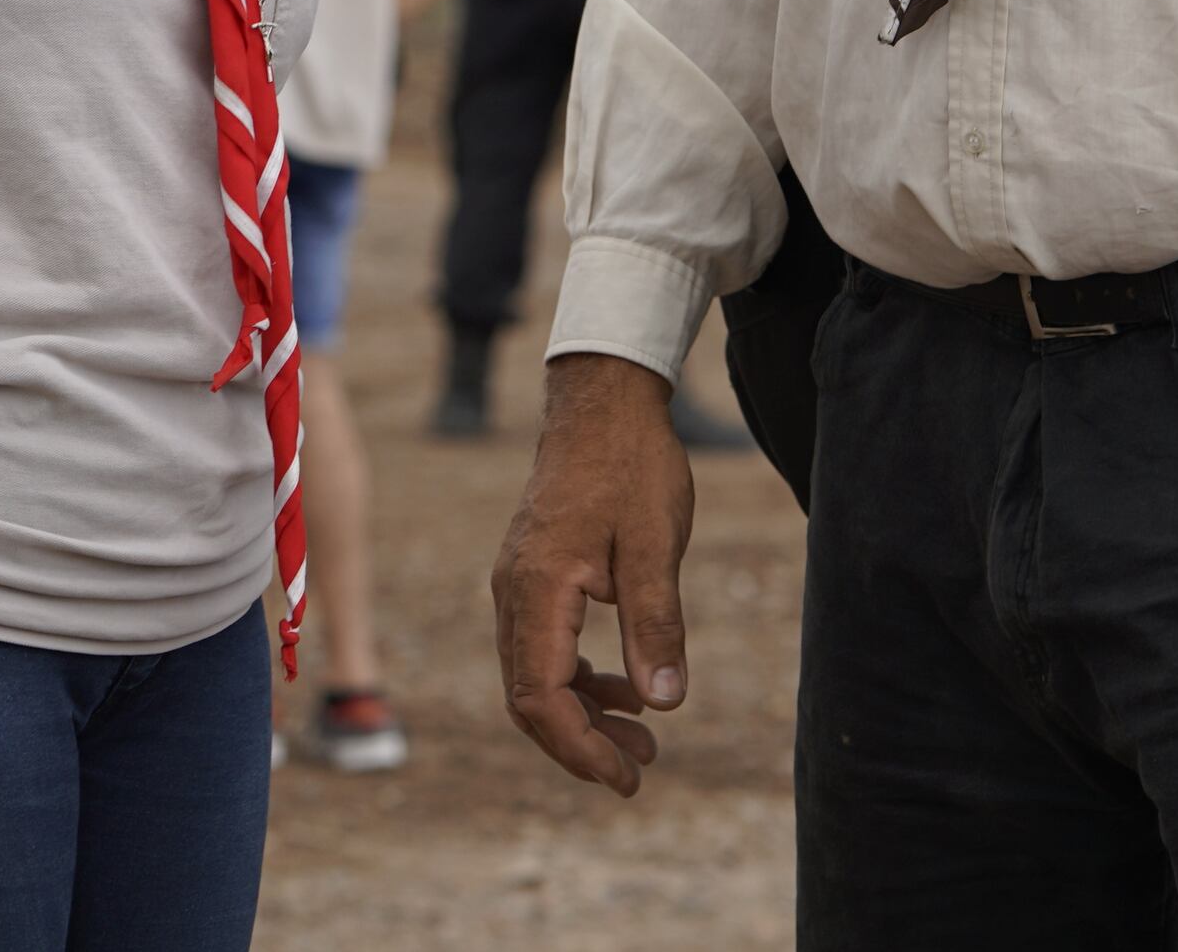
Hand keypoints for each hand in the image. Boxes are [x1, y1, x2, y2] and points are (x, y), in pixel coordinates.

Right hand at [489, 351, 694, 795]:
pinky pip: (542, 646)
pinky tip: (627, 684)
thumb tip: (665, 703)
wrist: (603, 399)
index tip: (627, 777)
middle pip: (527, 697)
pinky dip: (578, 678)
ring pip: (533, 674)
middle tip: (640, 769)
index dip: (581, 747)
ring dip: (583, 713)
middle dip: (581, 743)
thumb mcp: (655, 545)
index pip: (540, 696)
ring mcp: (518, 582)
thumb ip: (656, 625)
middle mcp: (513, 592)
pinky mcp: (533, 574)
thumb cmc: (631, 465)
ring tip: (644, 736)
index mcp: (536, 589)